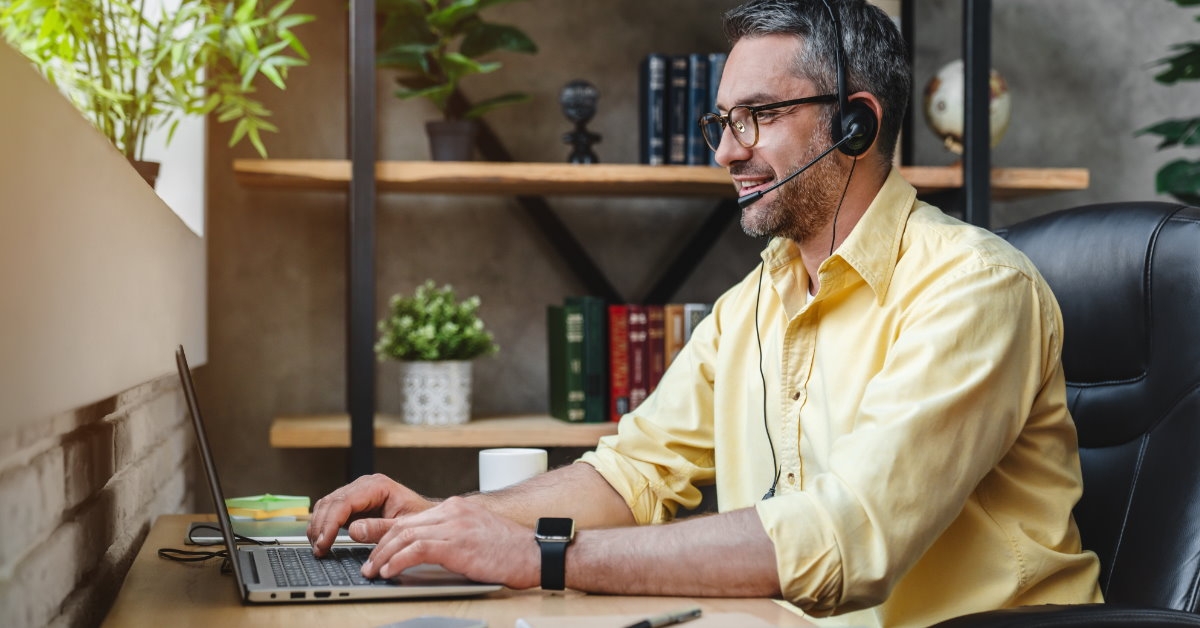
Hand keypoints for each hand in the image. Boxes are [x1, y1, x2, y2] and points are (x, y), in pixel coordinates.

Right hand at [307, 473, 433, 556]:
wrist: (427, 517)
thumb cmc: (420, 519)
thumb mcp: (404, 525)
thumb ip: (380, 528)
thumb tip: (354, 530)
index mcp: (377, 485)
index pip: (344, 501)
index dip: (330, 523)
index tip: (325, 541)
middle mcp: (365, 486)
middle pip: (331, 502)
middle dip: (321, 526)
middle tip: (319, 549)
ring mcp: (357, 493)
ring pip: (327, 505)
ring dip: (319, 525)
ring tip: (318, 547)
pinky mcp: (354, 504)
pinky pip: (331, 511)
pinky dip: (324, 525)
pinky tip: (322, 540)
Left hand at [350, 496, 540, 588]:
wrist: (535, 552)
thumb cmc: (510, 550)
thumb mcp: (475, 536)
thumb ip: (451, 537)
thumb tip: (425, 551)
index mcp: (456, 508)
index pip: (411, 519)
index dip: (388, 535)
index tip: (375, 550)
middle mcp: (452, 511)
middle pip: (403, 525)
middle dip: (380, 546)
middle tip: (369, 564)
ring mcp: (454, 525)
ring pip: (405, 536)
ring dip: (384, 556)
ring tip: (373, 571)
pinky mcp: (456, 543)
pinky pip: (417, 549)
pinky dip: (398, 561)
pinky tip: (390, 572)